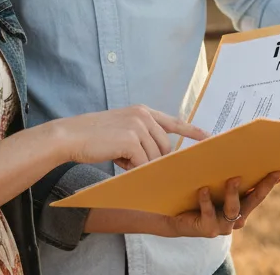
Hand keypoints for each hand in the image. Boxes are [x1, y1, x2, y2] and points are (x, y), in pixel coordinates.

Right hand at [50, 105, 208, 170]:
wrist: (70, 136)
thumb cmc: (94, 137)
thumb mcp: (122, 131)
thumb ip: (141, 137)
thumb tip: (158, 158)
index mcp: (143, 111)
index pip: (173, 121)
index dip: (192, 131)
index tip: (209, 138)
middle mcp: (143, 115)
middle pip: (165, 147)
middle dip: (152, 160)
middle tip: (129, 161)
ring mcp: (138, 126)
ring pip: (154, 157)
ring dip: (140, 164)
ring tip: (118, 157)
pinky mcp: (131, 139)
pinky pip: (142, 163)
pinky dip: (132, 168)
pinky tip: (117, 161)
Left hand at [166, 172, 279, 237]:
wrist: (173, 217)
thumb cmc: (195, 195)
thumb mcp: (213, 182)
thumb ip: (225, 172)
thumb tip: (235, 148)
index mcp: (241, 206)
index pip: (260, 192)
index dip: (272, 182)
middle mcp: (236, 218)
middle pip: (254, 200)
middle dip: (264, 186)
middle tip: (271, 171)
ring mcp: (223, 226)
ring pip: (233, 209)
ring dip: (233, 193)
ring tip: (232, 178)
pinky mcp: (208, 229)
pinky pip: (209, 214)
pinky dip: (207, 201)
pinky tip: (203, 190)